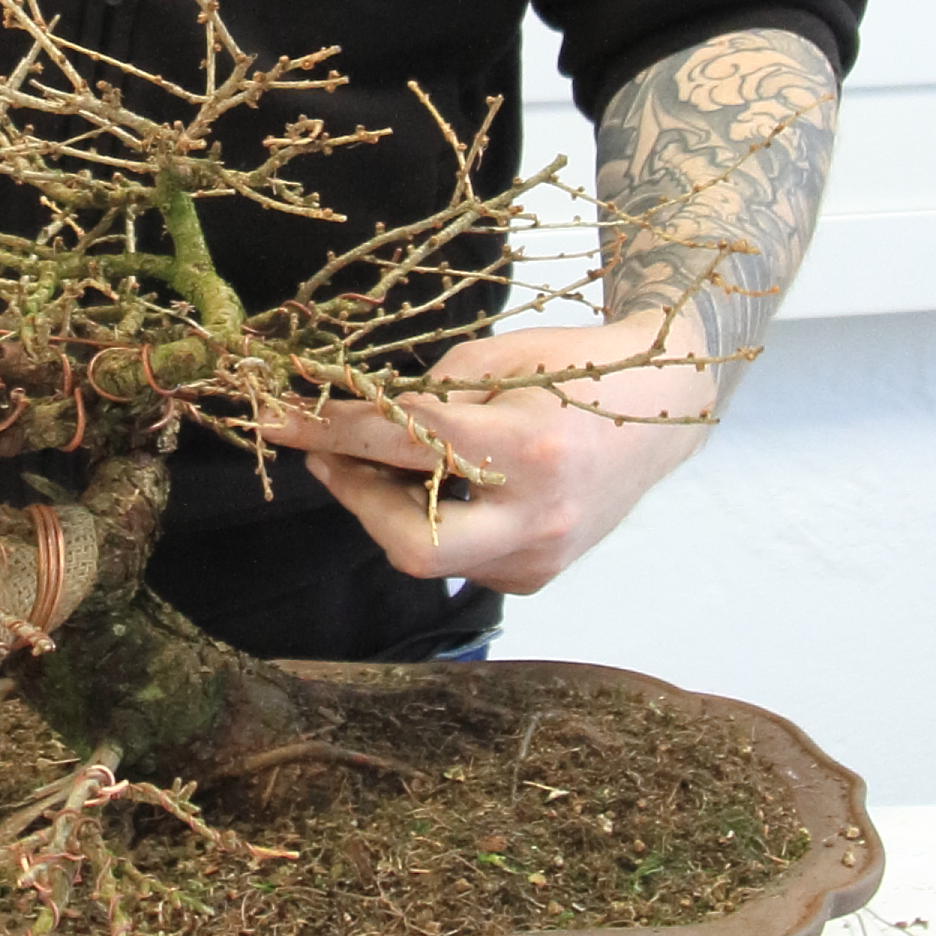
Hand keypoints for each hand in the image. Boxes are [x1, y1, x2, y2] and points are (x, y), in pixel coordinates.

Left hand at [288, 315, 715, 597]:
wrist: (663, 412)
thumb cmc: (576, 368)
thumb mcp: (497, 359)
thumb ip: (424, 397)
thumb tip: (346, 423)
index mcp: (528, 448)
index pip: (405, 443)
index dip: (330, 429)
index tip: (272, 415)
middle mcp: (536, 517)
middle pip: (411, 543)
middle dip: (354, 500)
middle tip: (326, 457)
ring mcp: (538, 557)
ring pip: (429, 555)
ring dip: (387, 507)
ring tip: (381, 462)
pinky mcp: (536, 576)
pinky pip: (458, 560)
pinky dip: (432, 521)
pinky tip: (438, 488)